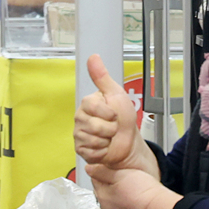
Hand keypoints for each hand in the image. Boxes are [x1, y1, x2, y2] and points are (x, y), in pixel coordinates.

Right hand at [75, 55, 144, 171]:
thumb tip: (93, 57)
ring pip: (93, 139)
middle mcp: (81, 118)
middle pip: (94, 126)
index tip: (114, 114)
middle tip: (113, 127)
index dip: (108, 113)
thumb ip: (102, 77)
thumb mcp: (116, 94)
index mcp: (88, 103)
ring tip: (109, 137)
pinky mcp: (81, 149)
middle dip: (110, 129)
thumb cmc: (124, 118)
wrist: (129, 142)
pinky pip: (91, 151)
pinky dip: (102, 151)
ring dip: (107, 141)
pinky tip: (104, 147)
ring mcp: (80, 134)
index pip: (93, 107)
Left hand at [90, 165, 176, 208]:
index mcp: (102, 196)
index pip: (96, 180)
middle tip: (125, 179)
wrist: (157, 208)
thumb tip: (88, 168)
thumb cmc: (141, 190)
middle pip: (105, 193)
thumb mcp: (120, 174)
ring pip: (114, 204)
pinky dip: (127, 208)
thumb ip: (101, 171)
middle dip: (112, 186)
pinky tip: (136, 202)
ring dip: (119, 198)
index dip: (105, 172)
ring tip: (132, 191)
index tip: (114, 169)